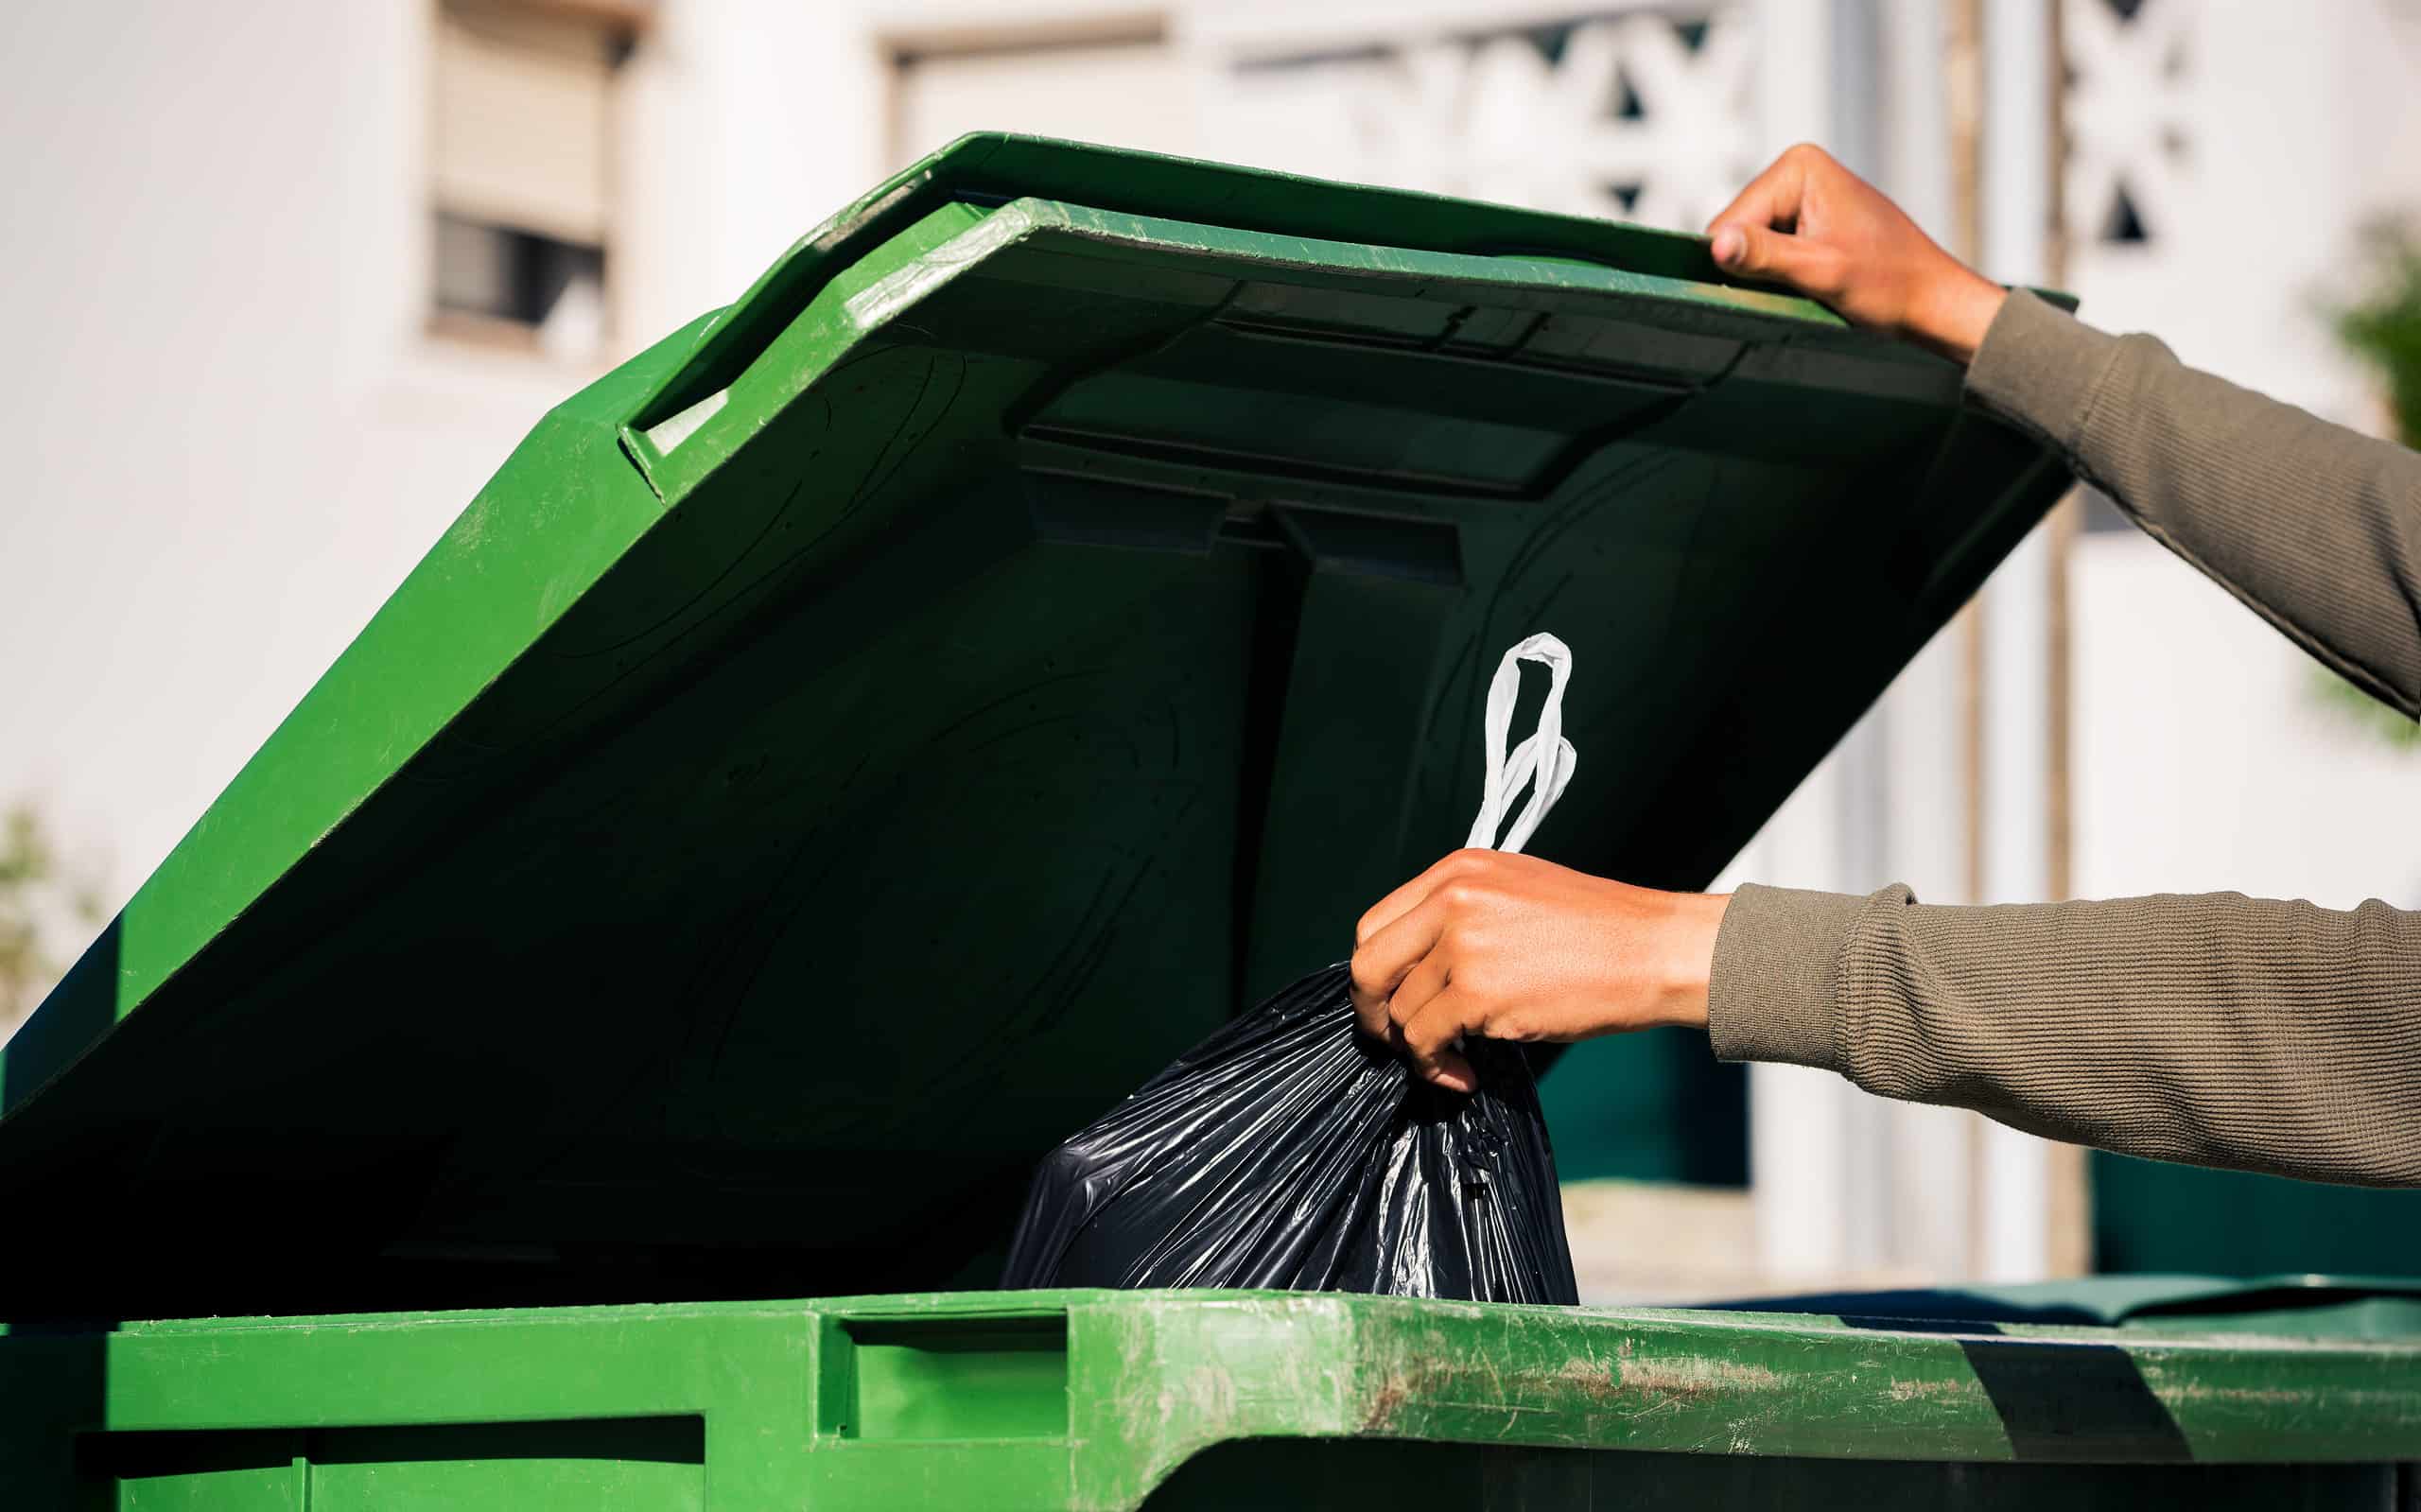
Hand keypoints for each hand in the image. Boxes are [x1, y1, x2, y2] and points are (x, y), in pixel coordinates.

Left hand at [1347, 849, 1729, 1092]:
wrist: (1654, 950)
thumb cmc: (1598, 931)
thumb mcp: (1517, 893)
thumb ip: (1460, 917)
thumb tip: (1417, 969)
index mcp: (1456, 872)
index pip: (1376, 924)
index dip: (1377, 972)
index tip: (1393, 1000)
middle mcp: (1451, 900)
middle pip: (1368, 966)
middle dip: (1374, 1013)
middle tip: (1397, 1042)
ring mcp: (1462, 944)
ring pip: (1401, 1012)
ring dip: (1419, 1049)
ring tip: (1454, 1061)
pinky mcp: (1478, 992)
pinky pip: (1425, 1041)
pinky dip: (1436, 1068)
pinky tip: (1465, 1075)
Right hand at [1706, 143, 2006, 362]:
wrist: (1933, 299)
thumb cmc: (1889, 283)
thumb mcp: (1820, 271)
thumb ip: (1764, 256)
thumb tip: (1714, 246)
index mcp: (1799, 167)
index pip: (1732, 220)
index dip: (1740, 262)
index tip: (1777, 286)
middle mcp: (1798, 169)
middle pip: (1738, 228)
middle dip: (1756, 265)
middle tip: (1799, 287)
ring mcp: (1804, 192)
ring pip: (1750, 243)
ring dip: (1769, 272)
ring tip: (1808, 284)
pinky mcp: (1809, 216)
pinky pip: (1770, 247)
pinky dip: (1781, 272)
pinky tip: (1810, 281)